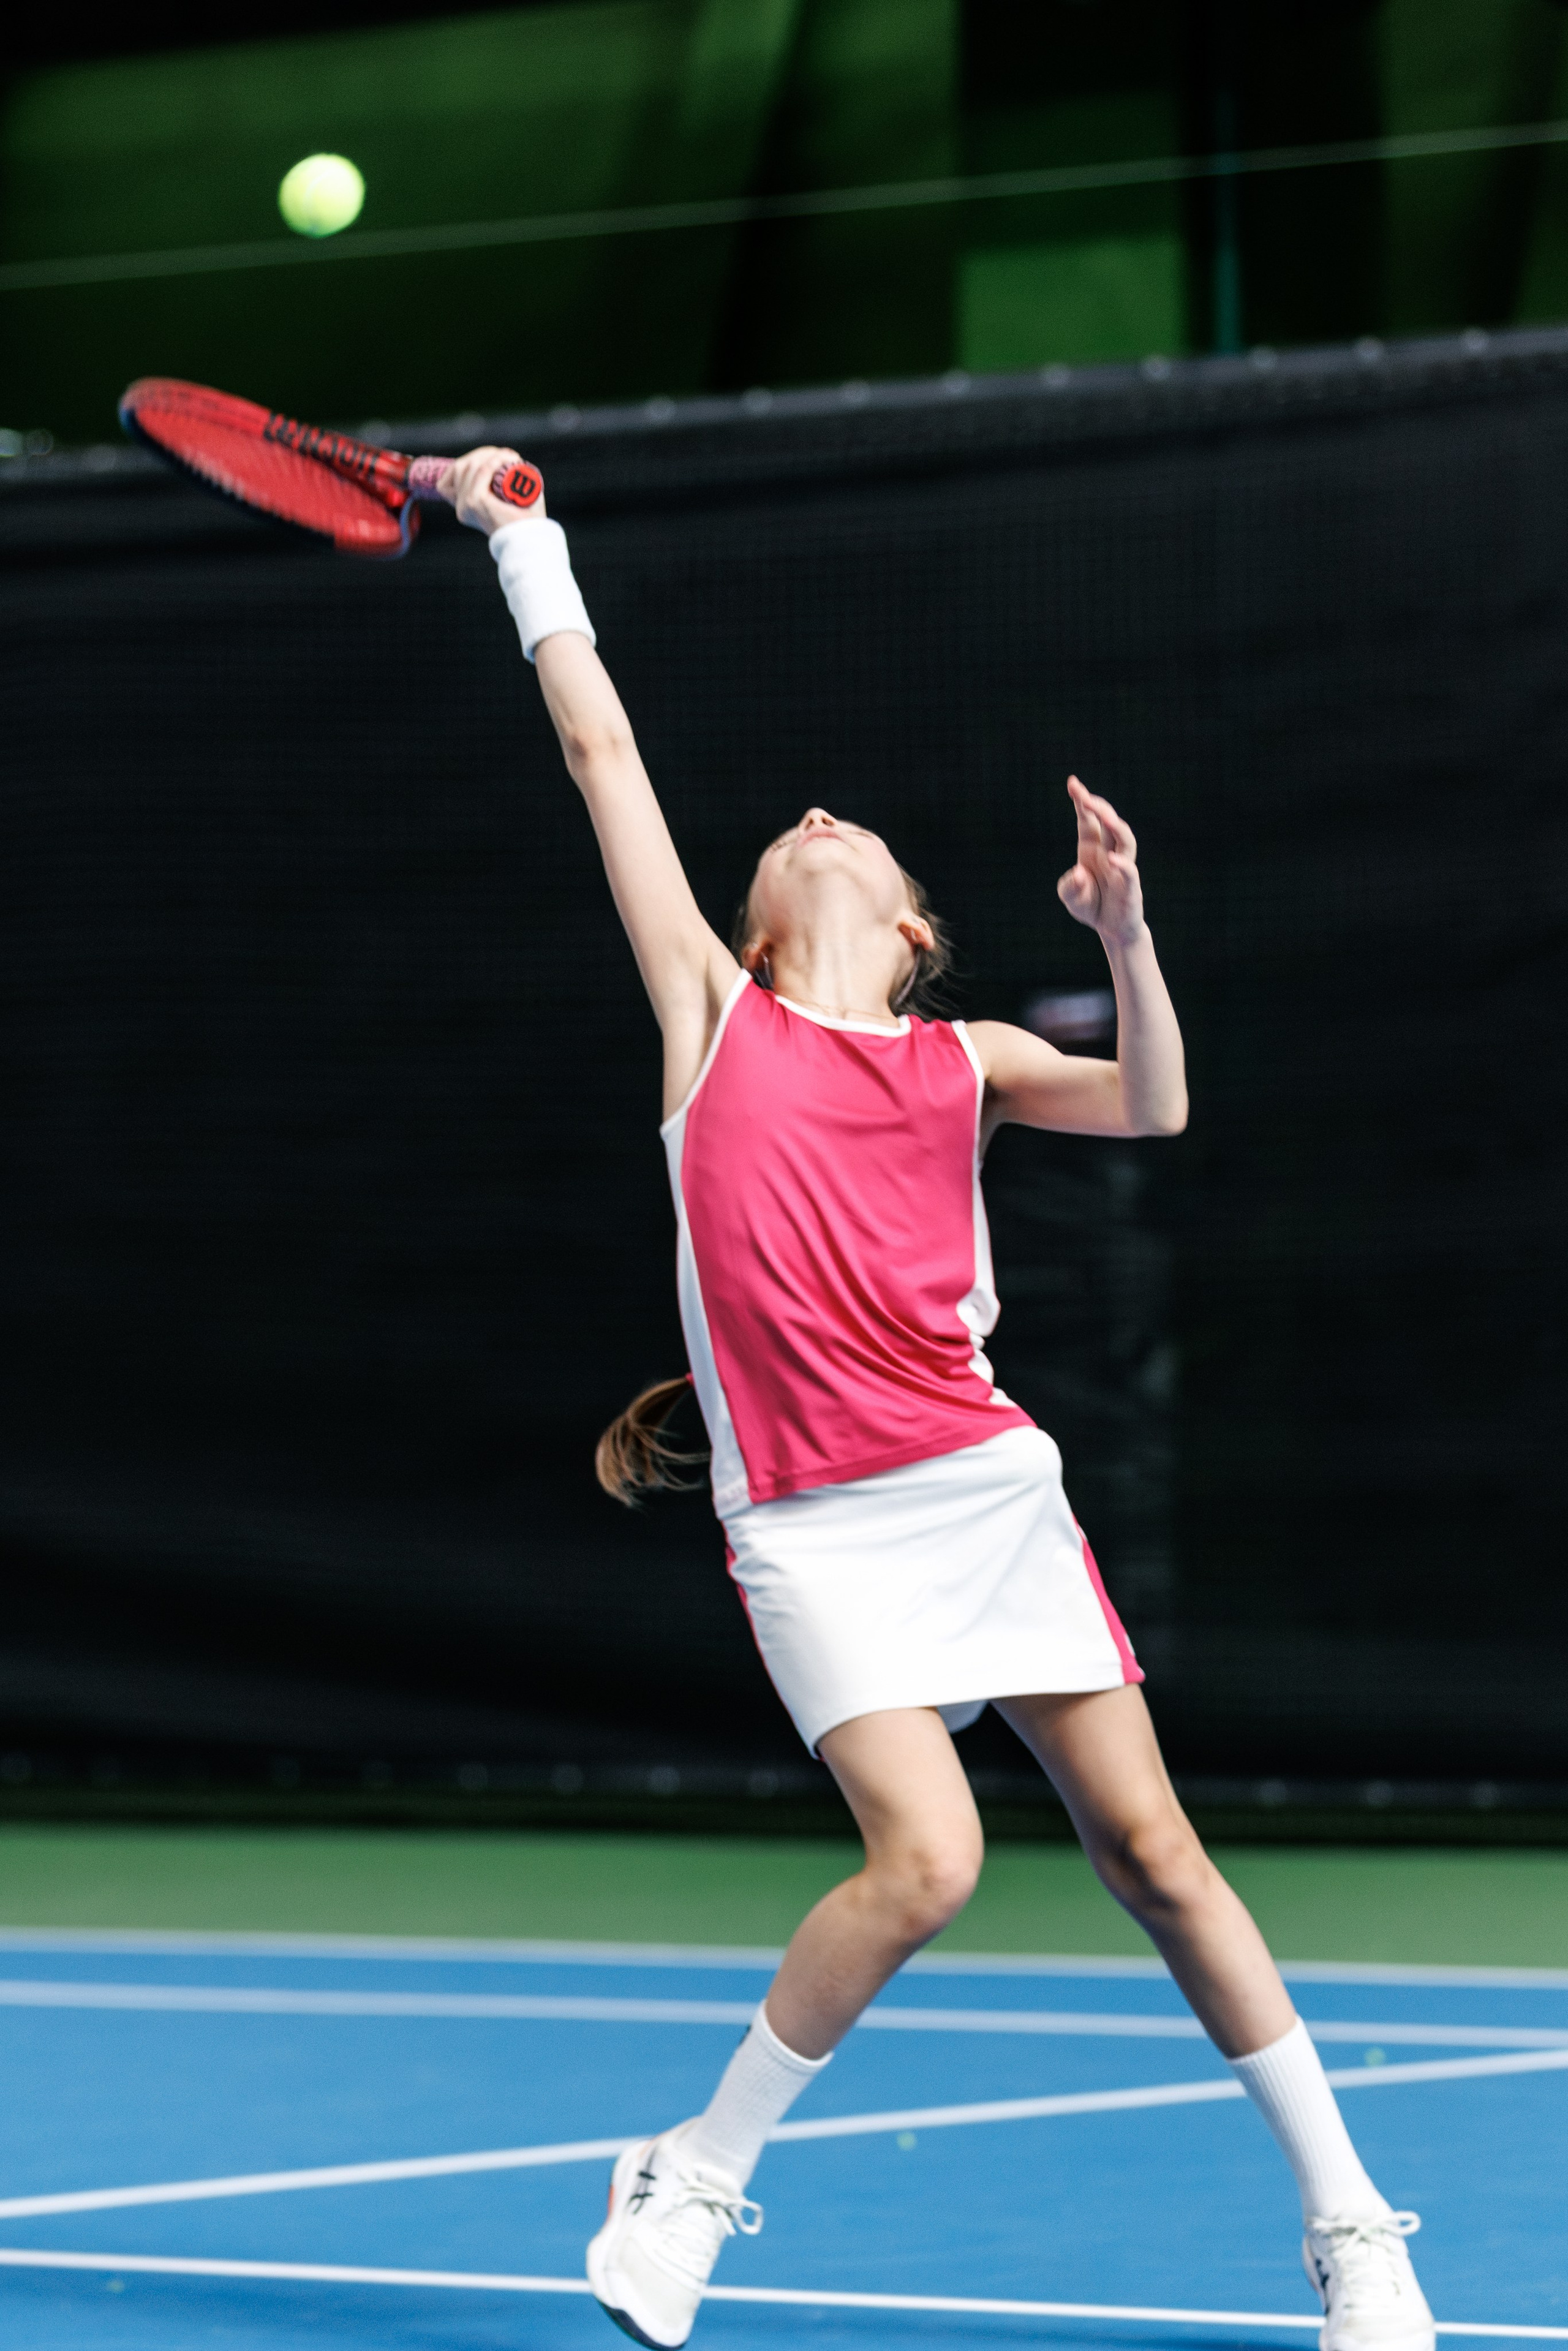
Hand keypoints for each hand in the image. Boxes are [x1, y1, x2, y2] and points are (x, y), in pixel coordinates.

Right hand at [441, 445, 547, 536]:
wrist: (531, 542)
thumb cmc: (526, 521)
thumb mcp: (509, 501)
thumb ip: (499, 485)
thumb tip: (502, 458)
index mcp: (466, 507)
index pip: (454, 475)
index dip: (471, 460)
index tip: (493, 457)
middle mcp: (463, 506)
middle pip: (461, 466)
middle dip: (483, 454)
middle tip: (506, 456)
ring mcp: (467, 504)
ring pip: (470, 466)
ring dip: (491, 455)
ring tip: (510, 458)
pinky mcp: (476, 502)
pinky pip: (481, 472)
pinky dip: (494, 461)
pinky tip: (507, 460)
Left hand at [1056, 776, 1145, 945]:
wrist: (1112, 929)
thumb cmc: (1091, 905)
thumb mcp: (1070, 896)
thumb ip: (1069, 886)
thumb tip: (1081, 873)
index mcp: (1092, 849)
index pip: (1088, 820)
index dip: (1082, 801)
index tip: (1073, 782)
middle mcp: (1109, 853)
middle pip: (1108, 823)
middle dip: (1098, 806)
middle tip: (1084, 795)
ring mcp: (1121, 868)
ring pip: (1125, 839)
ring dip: (1115, 826)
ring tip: (1103, 815)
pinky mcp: (1130, 886)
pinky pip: (1129, 872)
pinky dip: (1122, 865)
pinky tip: (1112, 859)